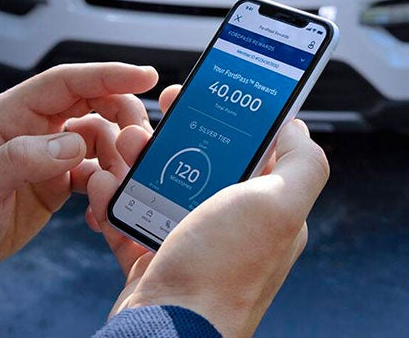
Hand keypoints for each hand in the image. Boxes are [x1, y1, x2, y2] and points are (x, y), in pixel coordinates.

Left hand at [0, 63, 156, 278]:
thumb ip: (21, 159)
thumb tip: (75, 144)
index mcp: (12, 114)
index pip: (67, 82)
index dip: (107, 75)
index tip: (145, 76)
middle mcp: (35, 127)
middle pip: (92, 104)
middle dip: (123, 116)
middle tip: (142, 142)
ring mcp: (48, 154)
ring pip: (100, 138)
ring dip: (119, 156)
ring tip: (122, 183)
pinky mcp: (58, 181)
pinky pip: (96, 172)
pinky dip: (108, 186)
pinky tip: (104, 209)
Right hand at [87, 86, 329, 336]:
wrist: (165, 331)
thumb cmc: (222, 271)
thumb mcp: (279, 206)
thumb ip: (303, 163)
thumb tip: (298, 129)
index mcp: (268, 209)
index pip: (258, 149)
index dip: (233, 116)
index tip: (205, 94)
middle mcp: (233, 224)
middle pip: (205, 160)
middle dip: (178, 133)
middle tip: (157, 113)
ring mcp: (193, 241)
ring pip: (164, 183)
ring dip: (140, 160)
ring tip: (123, 147)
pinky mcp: (155, 256)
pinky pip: (133, 216)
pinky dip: (116, 199)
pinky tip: (106, 186)